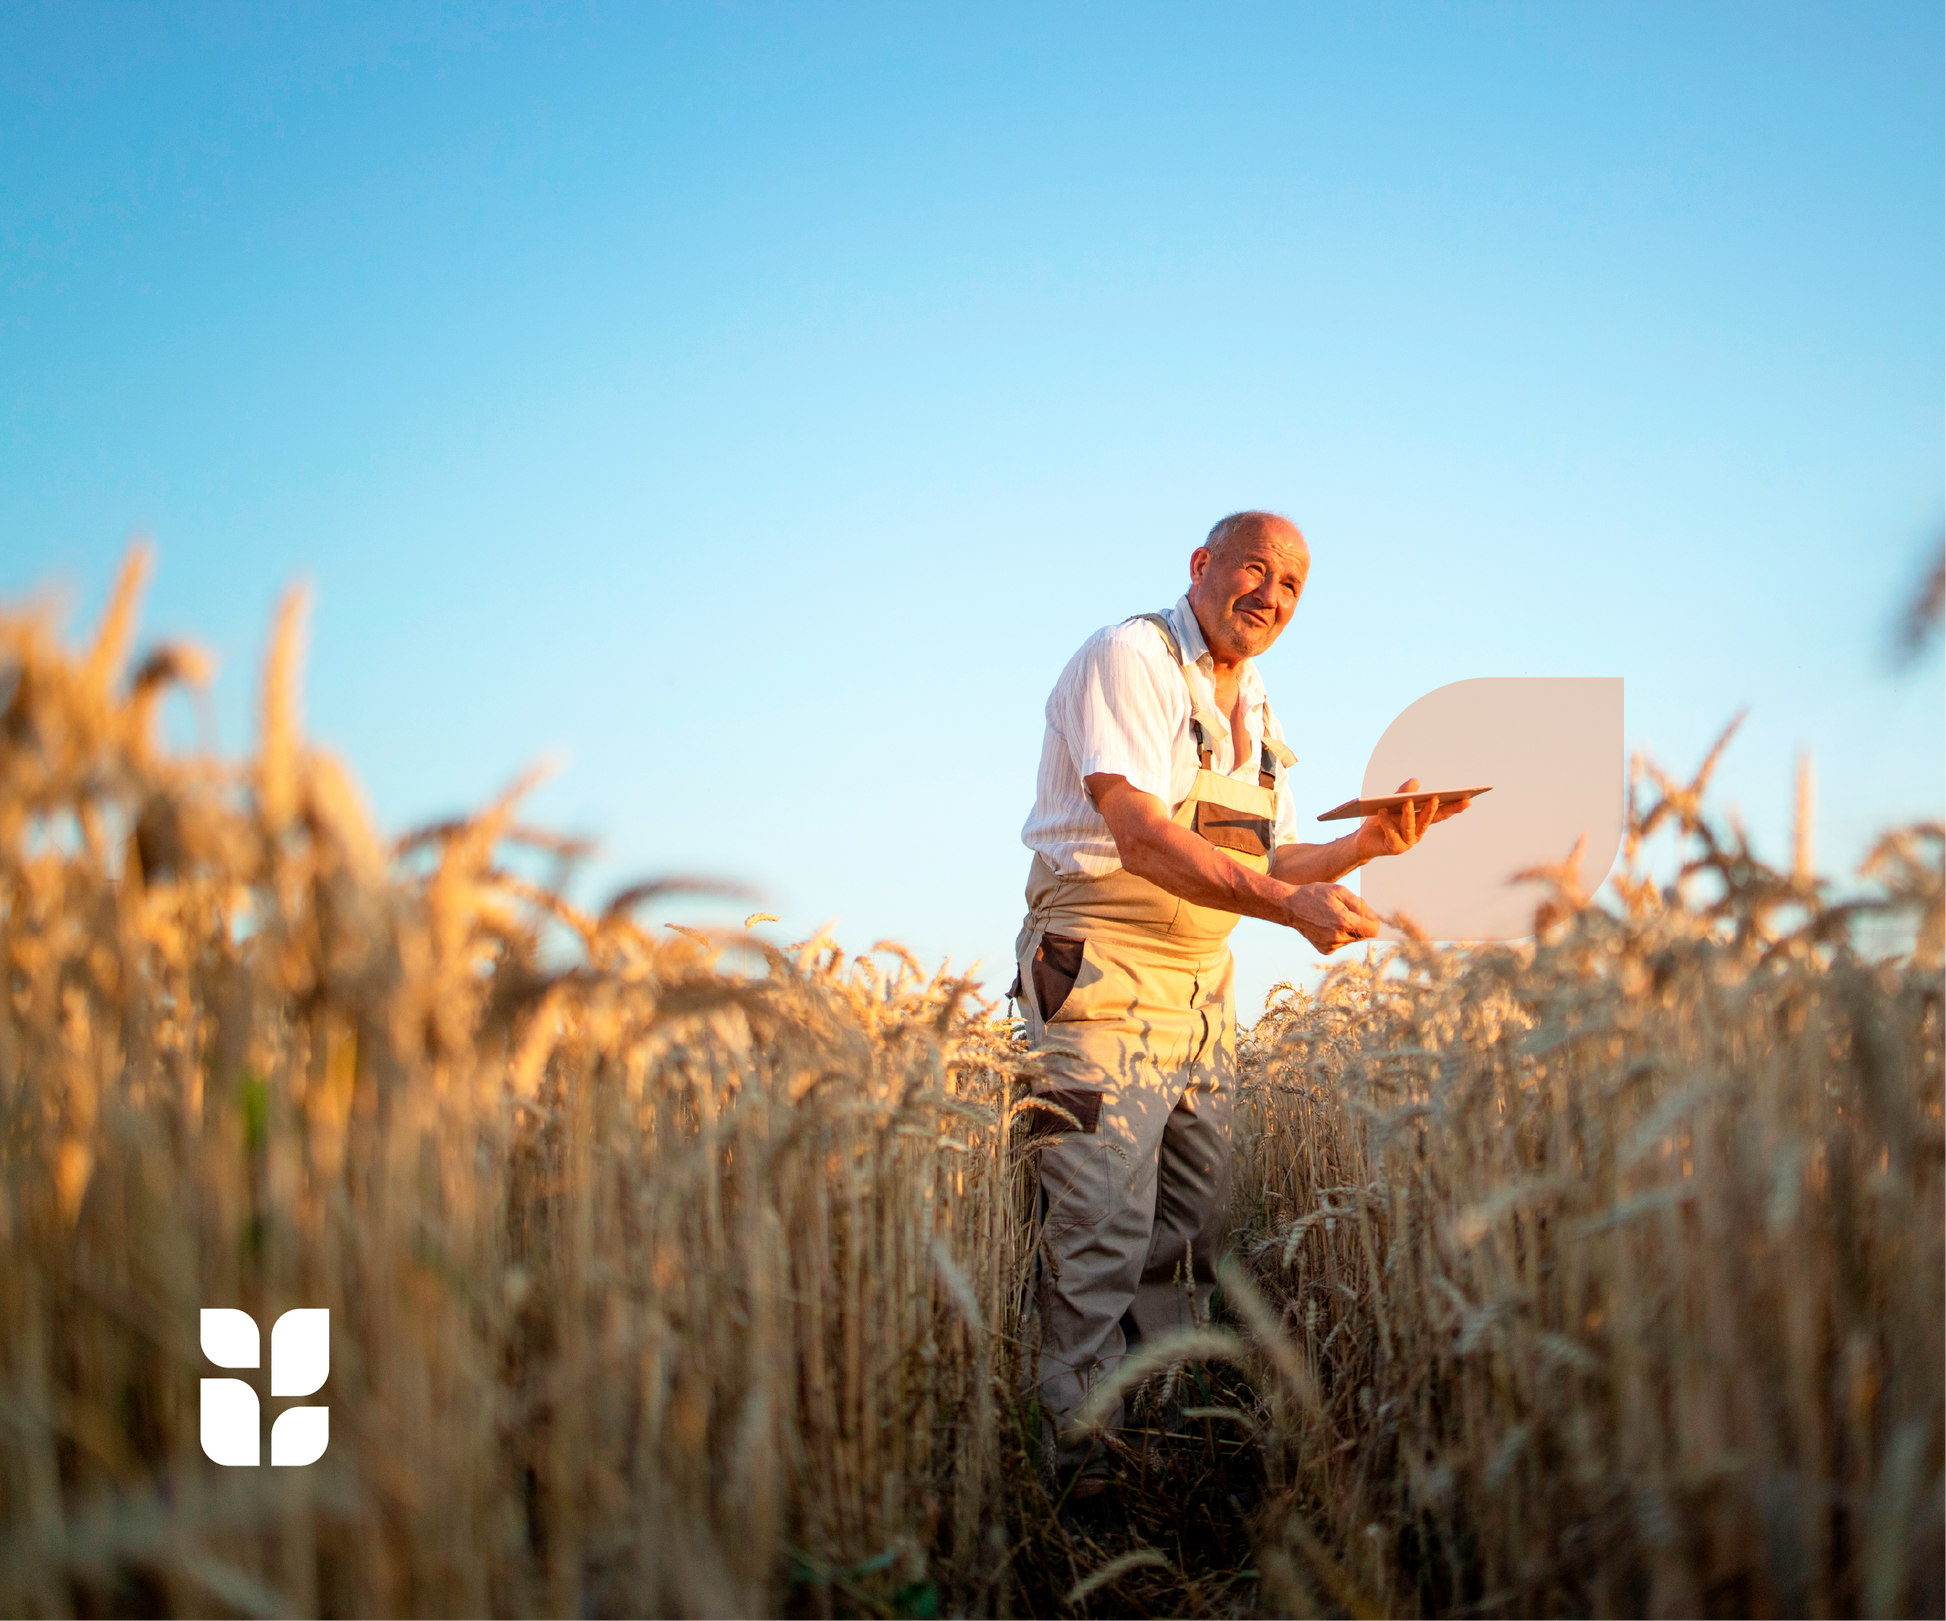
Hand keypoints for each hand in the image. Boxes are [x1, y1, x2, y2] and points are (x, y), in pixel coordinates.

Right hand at [1283, 882, 1381, 952]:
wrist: (1290, 907)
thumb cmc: (1315, 895)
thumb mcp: (1340, 891)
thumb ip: (1360, 904)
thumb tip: (1371, 917)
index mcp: (1344, 921)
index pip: (1373, 930)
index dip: (1372, 921)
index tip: (1365, 913)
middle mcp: (1339, 937)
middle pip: (1363, 935)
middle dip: (1360, 923)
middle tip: (1346, 911)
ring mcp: (1331, 945)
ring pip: (1352, 939)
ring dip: (1349, 929)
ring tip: (1333, 917)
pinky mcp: (1325, 950)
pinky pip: (1341, 943)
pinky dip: (1339, 935)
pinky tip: (1327, 925)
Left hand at [1354, 777, 1473, 861]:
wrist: (1364, 840)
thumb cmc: (1381, 819)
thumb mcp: (1392, 802)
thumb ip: (1403, 792)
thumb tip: (1415, 781)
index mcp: (1422, 822)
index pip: (1441, 814)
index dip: (1454, 807)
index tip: (1467, 799)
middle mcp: (1417, 833)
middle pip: (1429, 820)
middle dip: (1434, 809)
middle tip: (1436, 798)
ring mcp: (1407, 842)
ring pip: (1410, 827)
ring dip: (1409, 814)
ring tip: (1407, 802)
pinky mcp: (1394, 847)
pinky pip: (1392, 833)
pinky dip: (1387, 822)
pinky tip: (1382, 811)